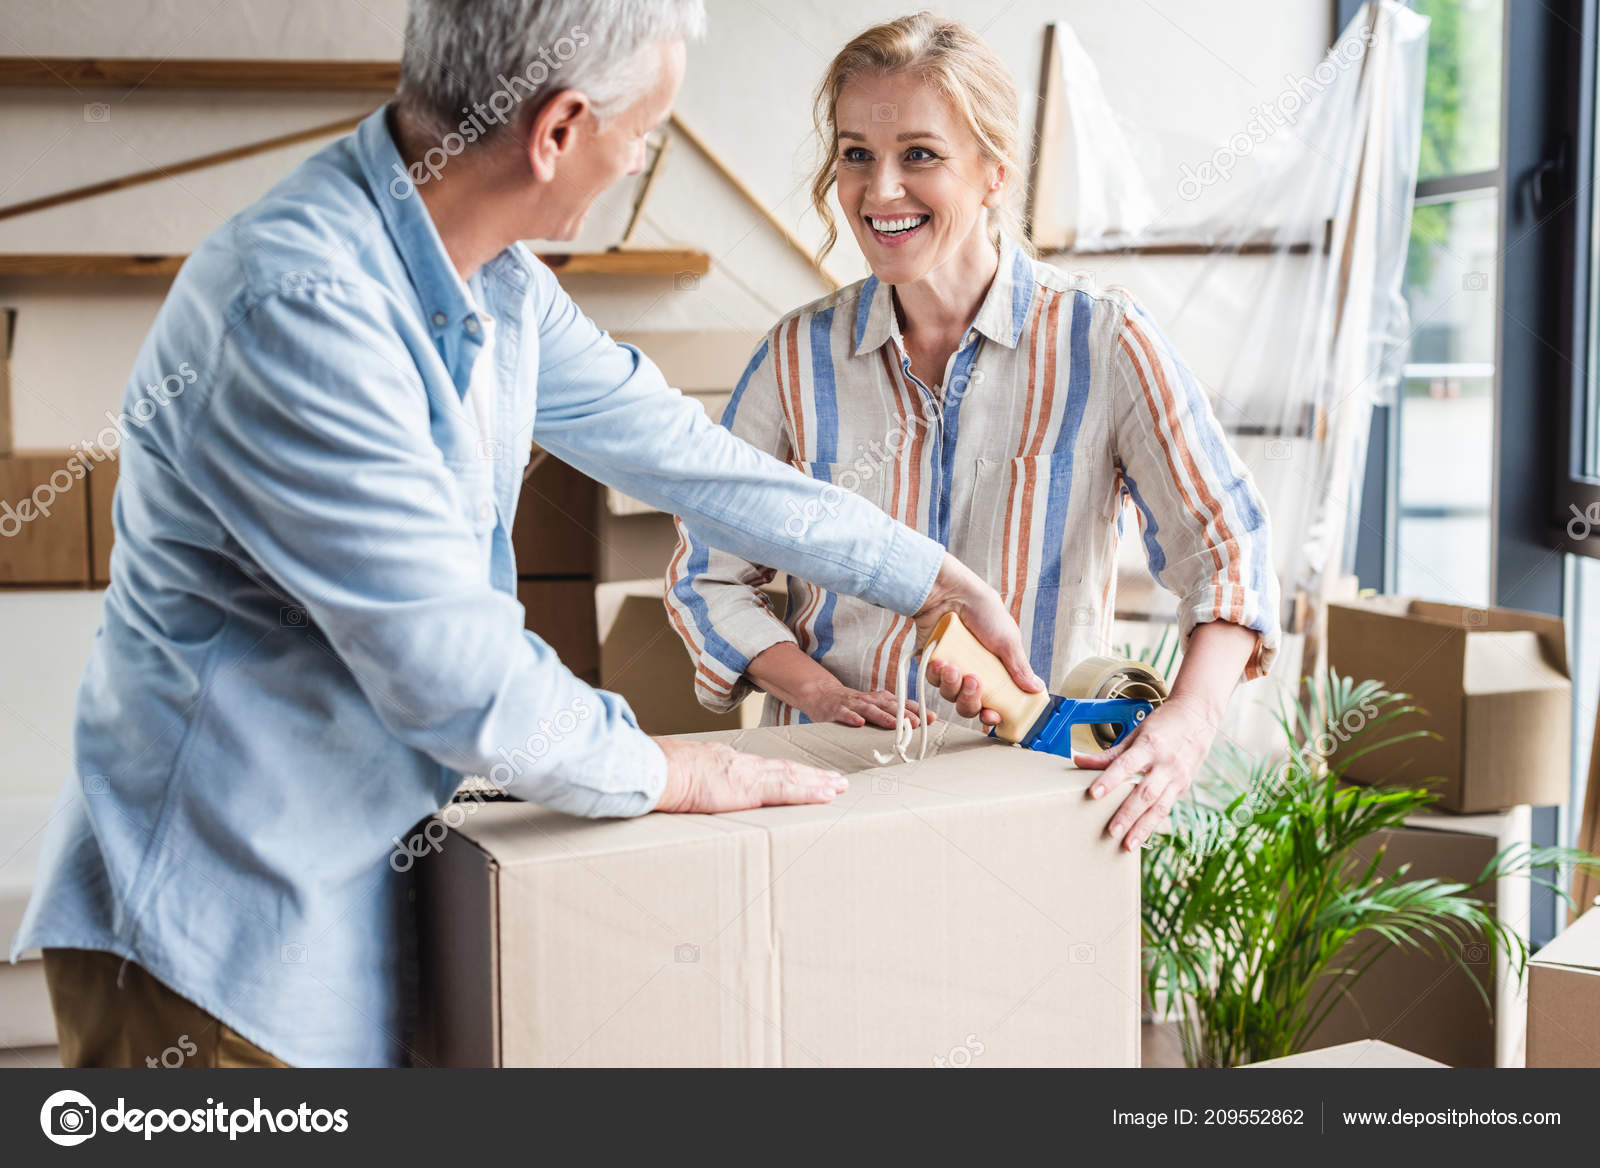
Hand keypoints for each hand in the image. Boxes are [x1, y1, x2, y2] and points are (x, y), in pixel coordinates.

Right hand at [652, 737, 848, 812]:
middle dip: (811, 775)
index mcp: (725, 764)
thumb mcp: (680, 776)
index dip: (786, 772)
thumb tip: (686, 791)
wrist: (658, 769)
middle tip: (835, 780)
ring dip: (818, 782)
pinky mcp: (751, 789)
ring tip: (839, 786)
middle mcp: (743, 765)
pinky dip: (810, 791)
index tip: (801, 776)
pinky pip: (788, 789)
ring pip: (793, 777)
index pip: (763, 769)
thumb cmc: (661, 776)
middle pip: (785, 769)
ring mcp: (749, 776)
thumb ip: (691, 782)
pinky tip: (827, 793)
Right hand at [799, 680, 932, 729]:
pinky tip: (859, 723)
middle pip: (889, 706)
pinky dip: (852, 717)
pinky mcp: (836, 710)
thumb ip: (895, 712)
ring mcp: (852, 704)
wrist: (822, 694)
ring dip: (882, 716)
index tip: (932, 718)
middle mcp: (869, 699)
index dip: (917, 710)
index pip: (902, 703)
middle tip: (917, 723)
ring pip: (869, 709)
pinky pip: (844, 713)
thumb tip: (922, 721)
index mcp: (880, 699)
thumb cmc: (854, 703)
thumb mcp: (875, 705)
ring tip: (894, 724)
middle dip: (904, 714)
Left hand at [914, 554, 1043, 724]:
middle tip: (973, 682)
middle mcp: (973, 672)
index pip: (994, 703)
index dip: (992, 714)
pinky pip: (933, 680)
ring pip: (949, 696)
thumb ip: (1019, 667)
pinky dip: (937, 674)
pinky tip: (942, 661)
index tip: (992, 717)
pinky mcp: (932, 662)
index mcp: (995, 671)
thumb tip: (1036, 688)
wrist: (951, 592)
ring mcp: (952, 669)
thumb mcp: (1007, 640)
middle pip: (970, 705)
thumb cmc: (982, 611)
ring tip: (954, 667)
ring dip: (953, 686)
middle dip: (971, 700)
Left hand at [1073, 693, 1220, 850]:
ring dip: (1142, 827)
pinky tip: (1142, 836)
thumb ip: (1110, 753)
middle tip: (1111, 831)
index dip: (1110, 779)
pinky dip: (1153, 823)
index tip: (1094, 793)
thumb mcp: (1136, 733)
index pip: (1126, 765)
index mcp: (1150, 745)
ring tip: (1128, 844)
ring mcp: (1177, 777)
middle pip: (1144, 792)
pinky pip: (1166, 808)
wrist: (1198, 717)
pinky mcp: (1183, 786)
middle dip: (1127, 814)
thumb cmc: (1162, 725)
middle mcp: (1166, 763)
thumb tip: (1080, 761)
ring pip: (1158, 806)